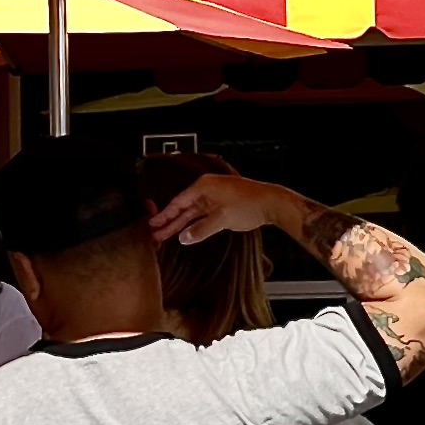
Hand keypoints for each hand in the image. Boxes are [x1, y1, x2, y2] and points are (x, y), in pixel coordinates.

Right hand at [150, 172, 272, 246]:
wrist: (272, 203)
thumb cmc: (249, 204)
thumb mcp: (222, 219)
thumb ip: (201, 229)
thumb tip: (184, 238)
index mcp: (204, 186)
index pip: (178, 202)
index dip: (164, 215)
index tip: (153, 224)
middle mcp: (207, 189)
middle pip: (183, 207)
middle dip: (169, 221)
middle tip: (155, 233)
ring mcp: (215, 197)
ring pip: (192, 212)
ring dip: (180, 224)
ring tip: (165, 235)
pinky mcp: (222, 205)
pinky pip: (203, 215)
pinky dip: (194, 224)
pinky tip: (186, 233)